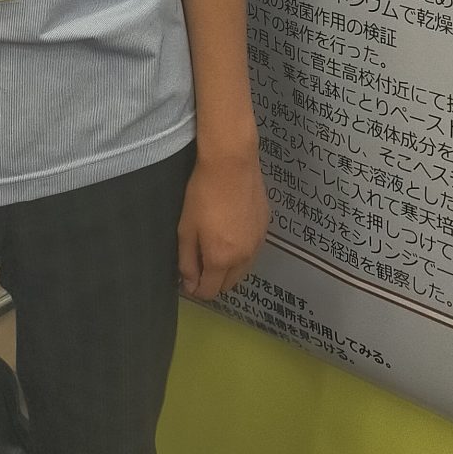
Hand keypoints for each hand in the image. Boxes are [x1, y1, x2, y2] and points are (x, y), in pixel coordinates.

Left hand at [177, 147, 269, 299]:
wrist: (232, 162)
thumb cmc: (203, 193)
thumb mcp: (186, 229)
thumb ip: (187, 261)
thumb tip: (190, 284)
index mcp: (221, 259)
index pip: (210, 291)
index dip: (196, 290)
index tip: (187, 279)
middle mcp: (244, 256)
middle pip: (228, 285)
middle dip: (213, 281)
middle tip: (199, 263)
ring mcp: (258, 242)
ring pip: (242, 270)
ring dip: (228, 268)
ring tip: (215, 246)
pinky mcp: (266, 227)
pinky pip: (252, 251)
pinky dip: (241, 252)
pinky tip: (231, 232)